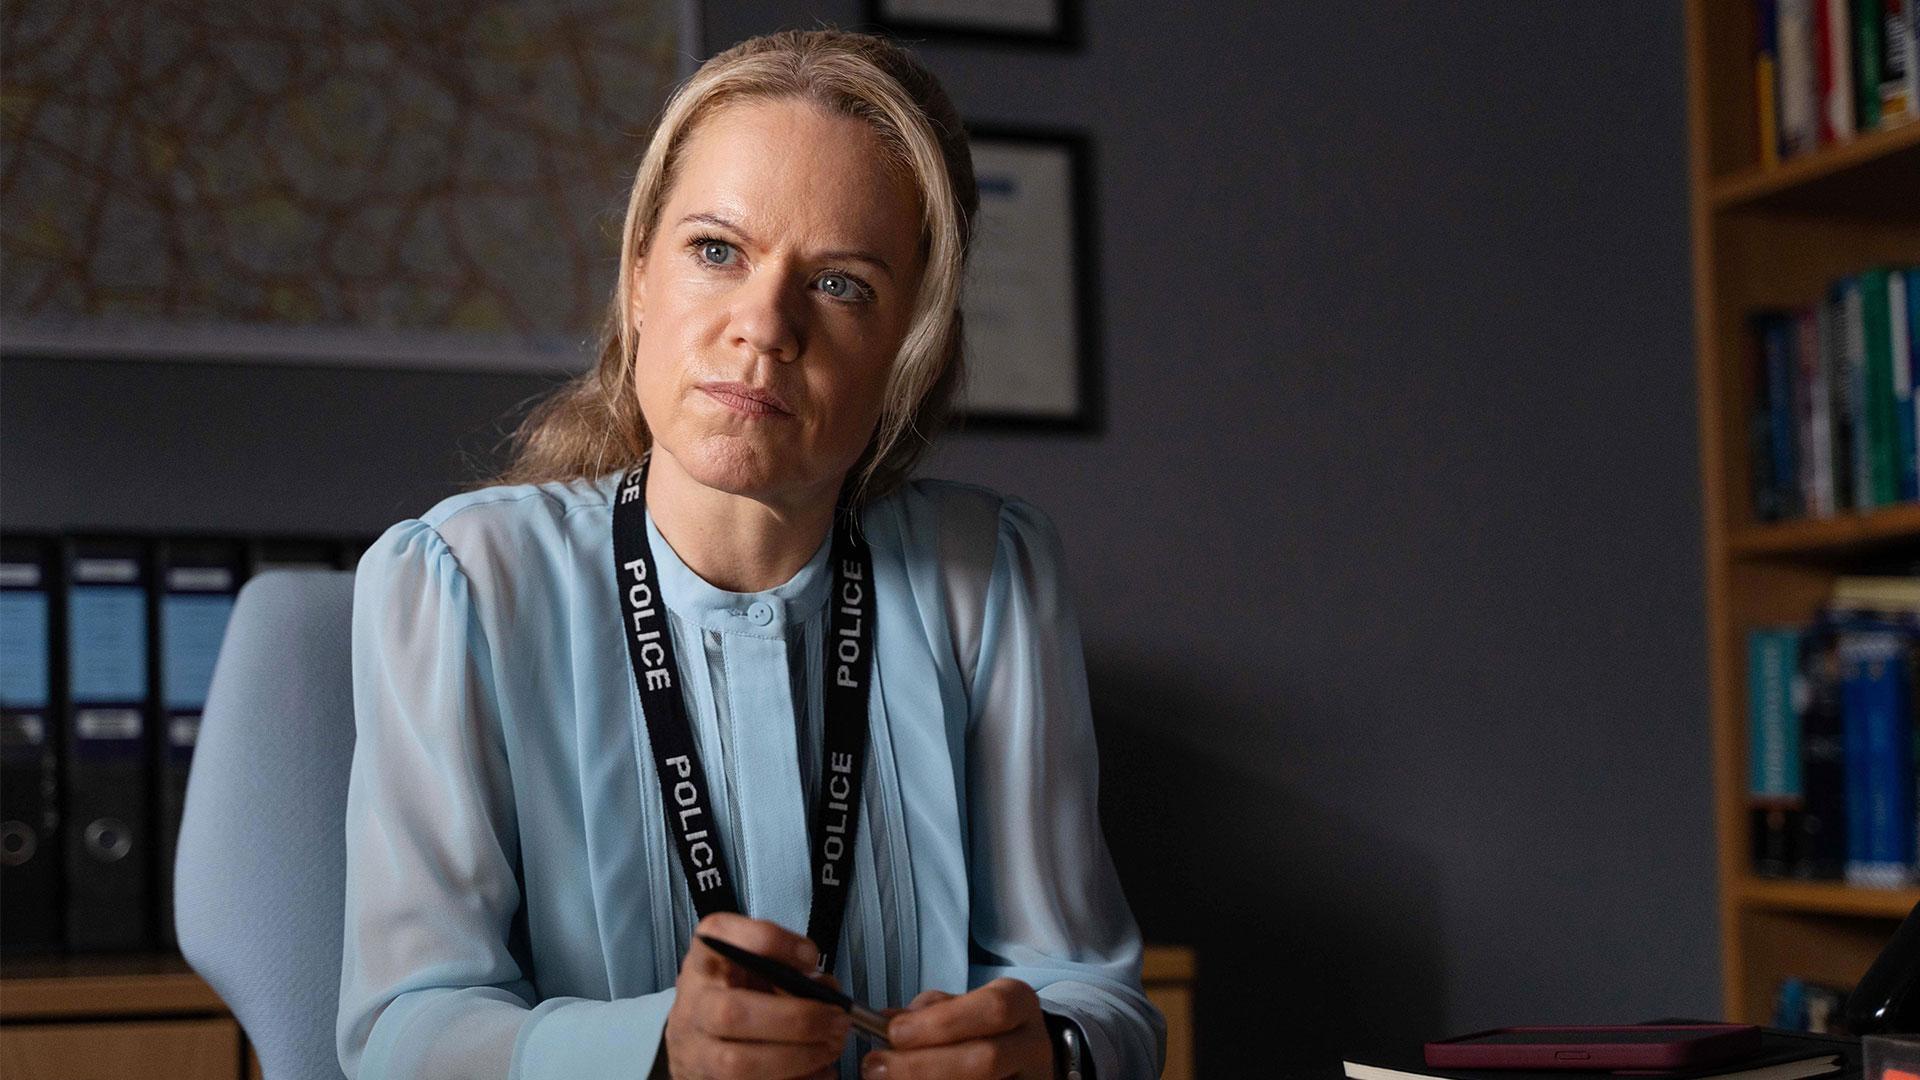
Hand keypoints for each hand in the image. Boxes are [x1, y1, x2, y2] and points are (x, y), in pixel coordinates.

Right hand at [663, 913, 851, 1078]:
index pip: (719, 934)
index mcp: (706, 960)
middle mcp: (695, 1004)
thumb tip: (827, 989)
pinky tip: (819, 1070)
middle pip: (731, 1013)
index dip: (768, 942)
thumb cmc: (733, 992)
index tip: (810, 956)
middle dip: (794, 1019)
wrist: (696, 1035)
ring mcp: (696, 1049)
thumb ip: (789, 968)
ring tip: (830, 1045)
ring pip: (738, 1063)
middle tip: (834, 1018)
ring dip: (796, 1057)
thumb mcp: (754, 966)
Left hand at [860, 978, 1052, 1078]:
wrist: (1020, 1063)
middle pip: (986, 1058)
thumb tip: (885, 1021)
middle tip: (876, 1067)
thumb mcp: (963, 1009)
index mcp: (1020, 1005)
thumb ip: (929, 1013)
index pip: (992, 1008)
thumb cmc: (982, 1030)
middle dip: (924, 1065)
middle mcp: (1033, 1046)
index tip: (894, 1032)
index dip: (942, 1022)